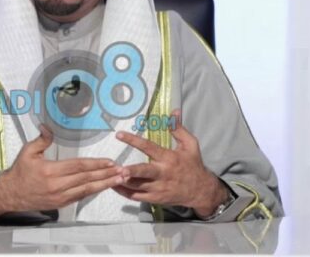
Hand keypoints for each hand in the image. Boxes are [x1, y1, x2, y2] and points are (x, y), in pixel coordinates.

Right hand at [0, 125, 122, 218]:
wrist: (11, 195)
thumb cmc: (20, 172)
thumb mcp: (27, 152)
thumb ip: (41, 139)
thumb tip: (47, 126)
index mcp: (49, 171)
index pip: (78, 166)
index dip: (95, 164)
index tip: (109, 161)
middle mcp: (56, 185)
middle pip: (86, 179)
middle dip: (106, 174)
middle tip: (122, 171)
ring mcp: (59, 196)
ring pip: (86, 190)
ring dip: (105, 184)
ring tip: (120, 179)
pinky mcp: (61, 204)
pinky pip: (81, 196)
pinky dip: (94, 191)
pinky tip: (105, 186)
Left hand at [113, 109, 228, 217]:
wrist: (201, 190)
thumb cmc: (193, 165)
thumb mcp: (190, 144)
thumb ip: (178, 128)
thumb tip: (173, 111)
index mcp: (168, 158)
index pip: (149, 147)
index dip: (133, 140)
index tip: (119, 134)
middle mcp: (163, 174)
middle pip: (144, 172)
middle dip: (131, 171)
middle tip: (118, 169)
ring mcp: (159, 188)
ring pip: (138, 186)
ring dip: (123, 181)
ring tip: (109, 174)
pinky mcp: (156, 199)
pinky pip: (137, 197)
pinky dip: (125, 192)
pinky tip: (114, 185)